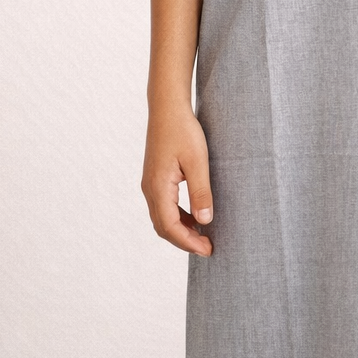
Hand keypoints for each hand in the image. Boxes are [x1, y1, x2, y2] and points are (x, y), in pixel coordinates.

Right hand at [141, 104, 214, 254]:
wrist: (167, 109)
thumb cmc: (183, 131)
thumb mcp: (197, 162)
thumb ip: (201, 192)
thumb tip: (205, 221)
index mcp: (158, 187)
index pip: (170, 226)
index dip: (188, 242)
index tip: (208, 249)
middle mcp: (149, 189)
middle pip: (163, 227)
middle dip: (185, 241)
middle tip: (208, 247)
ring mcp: (150, 184)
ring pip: (162, 218)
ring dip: (181, 231)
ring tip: (204, 236)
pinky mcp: (155, 179)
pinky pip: (164, 207)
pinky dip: (178, 218)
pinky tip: (195, 218)